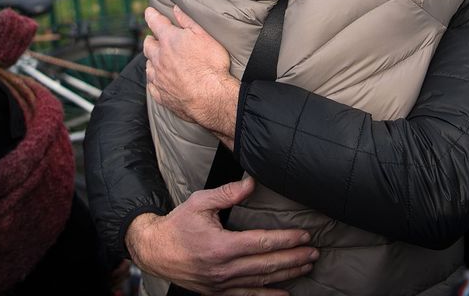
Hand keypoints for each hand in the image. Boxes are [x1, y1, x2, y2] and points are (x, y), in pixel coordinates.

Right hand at [126, 178, 316, 294]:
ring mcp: (220, 284)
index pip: (261, 243)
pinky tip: (284, 294)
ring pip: (261, 281)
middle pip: (266, 265)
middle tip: (314, 252)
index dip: (286, 240)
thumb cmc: (177, 226)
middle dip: (294, 258)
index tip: (304, 236)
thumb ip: (227, 194)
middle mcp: (223, 269)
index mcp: (220, 246)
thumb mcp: (199, 203)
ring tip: (306, 267)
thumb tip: (251, 184)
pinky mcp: (217, 293)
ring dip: (287, 274)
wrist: (154, 251)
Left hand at [145, 6, 240, 145]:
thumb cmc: (211, 64)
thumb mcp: (204, 36)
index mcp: (169, 40)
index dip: (151, 15)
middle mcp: (159, 58)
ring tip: (157, 59)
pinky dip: (154, 80)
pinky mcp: (161, 95)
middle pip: (148, 45)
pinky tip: (159, 80)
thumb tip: (176, 8)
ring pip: (148, 65)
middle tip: (154, 38)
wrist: (211, 97)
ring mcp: (158, 78)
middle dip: (150, 40)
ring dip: (152, 60)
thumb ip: (187, 21)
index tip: (149, 12)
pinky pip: (152, 85)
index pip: (155, 22)